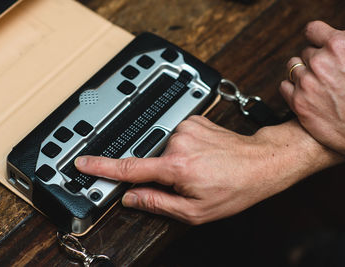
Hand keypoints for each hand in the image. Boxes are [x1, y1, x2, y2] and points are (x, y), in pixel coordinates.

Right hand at [75, 116, 340, 224]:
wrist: (261, 162)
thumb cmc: (235, 188)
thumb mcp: (196, 211)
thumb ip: (158, 204)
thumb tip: (131, 198)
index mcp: (176, 167)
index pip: (130, 168)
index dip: (102, 167)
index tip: (83, 163)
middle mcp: (178, 143)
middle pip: (151, 162)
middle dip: (161, 175)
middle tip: (188, 183)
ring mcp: (187, 128)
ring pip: (164, 150)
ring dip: (174, 162)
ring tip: (200, 169)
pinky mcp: (193, 120)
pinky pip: (176, 137)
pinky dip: (183, 149)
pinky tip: (202, 156)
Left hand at [280, 21, 344, 157]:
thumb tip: (333, 40)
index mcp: (340, 46)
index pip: (313, 30)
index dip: (318, 39)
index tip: (321, 47)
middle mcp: (320, 62)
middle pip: (306, 53)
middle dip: (316, 61)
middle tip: (329, 76)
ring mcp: (306, 83)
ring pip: (293, 68)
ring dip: (302, 74)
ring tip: (318, 86)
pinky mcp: (298, 102)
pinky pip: (284, 86)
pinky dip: (293, 89)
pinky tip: (307, 95)